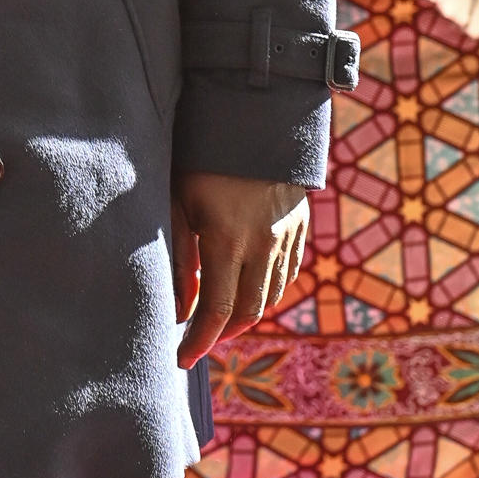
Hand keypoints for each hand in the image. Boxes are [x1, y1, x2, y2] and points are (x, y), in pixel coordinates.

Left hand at [172, 171, 308, 369]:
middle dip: (222, 333)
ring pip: (271, 296)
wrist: (251, 118)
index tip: (182, 359)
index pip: (217, 311)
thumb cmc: (201, 158)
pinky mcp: (299, 227)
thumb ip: (180, 259)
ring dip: (246, 314)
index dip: (200, 341)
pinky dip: (268, 291)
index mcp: (227, 240)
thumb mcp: (179, 203)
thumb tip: (179, 310)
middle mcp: (264, 245)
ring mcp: (287, 237)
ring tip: (220, 319)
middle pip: (248, 311)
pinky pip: (287, 275)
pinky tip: (247, 290)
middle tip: (199, 342)